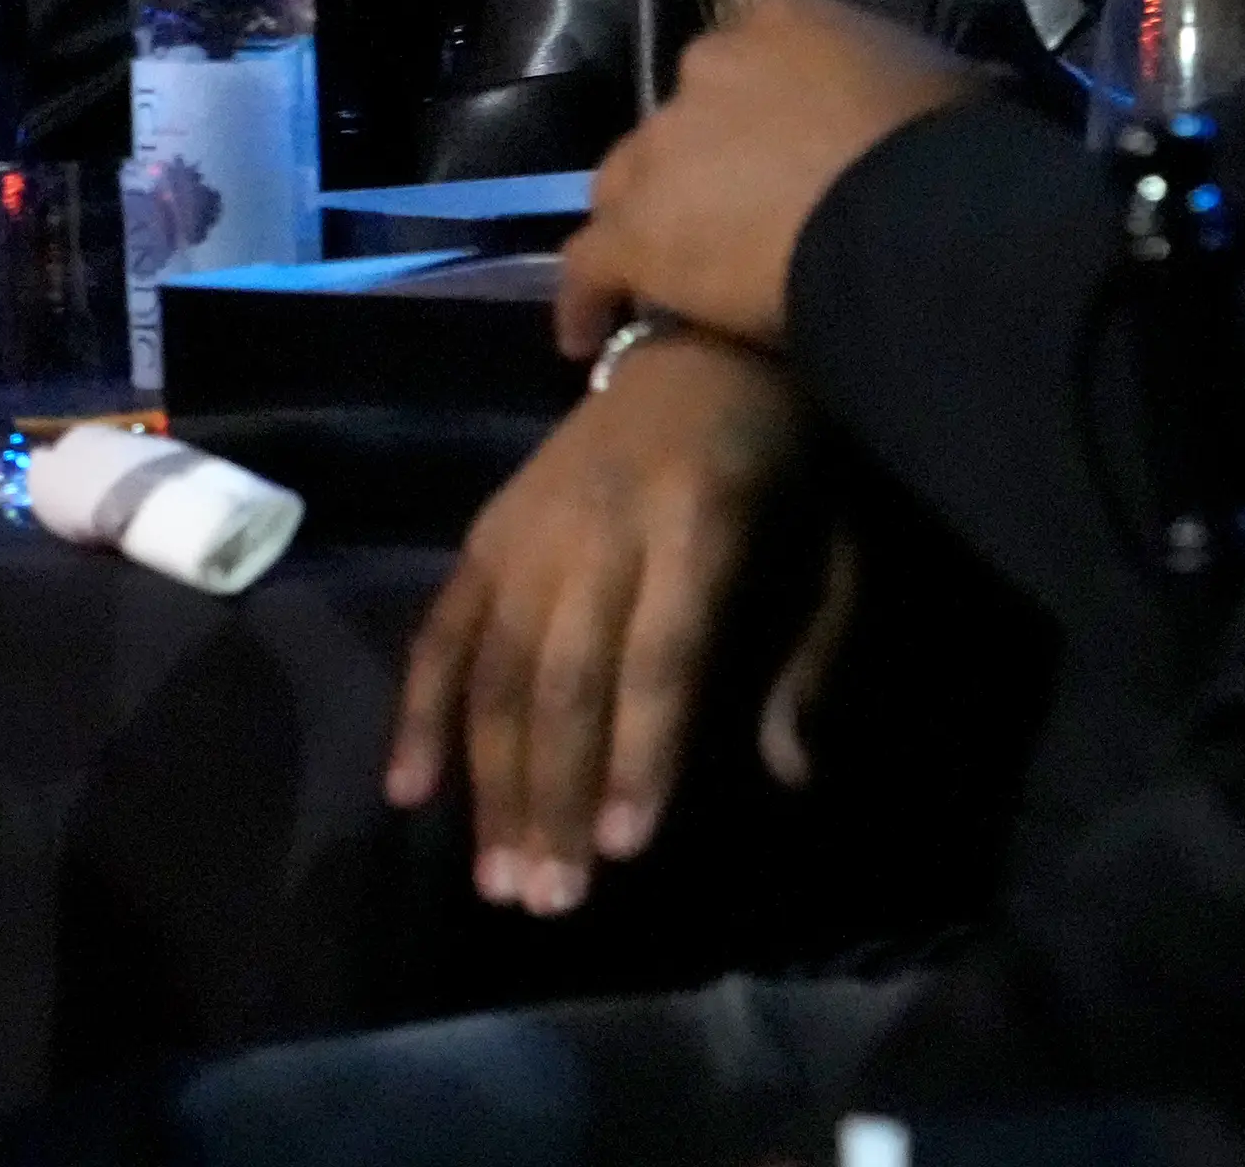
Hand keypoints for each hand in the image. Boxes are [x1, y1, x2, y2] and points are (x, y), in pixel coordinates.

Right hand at [384, 336, 808, 911]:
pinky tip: (410, 789)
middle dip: (552, 795)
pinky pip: (440, 628)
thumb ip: (809, 657)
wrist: (705, 344)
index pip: (657, 657)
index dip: (639, 753)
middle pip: (561, 677)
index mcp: (693, 521)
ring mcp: (527, 527)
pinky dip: (420, 709)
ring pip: (494, 667)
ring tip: (500, 878)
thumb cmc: (789, 457)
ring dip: (491, 779)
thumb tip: (785, 773)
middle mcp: (594, 526)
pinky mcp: (486, 531)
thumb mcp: (834, 547)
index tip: (627, 850)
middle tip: (549, 900)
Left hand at [554, 0, 979, 357]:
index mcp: (783, 21)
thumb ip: (917, 83)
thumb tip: (946, 94)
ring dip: (642, 222)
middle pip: (682, 118)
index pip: (751, 51)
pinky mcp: (633, 230)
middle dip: (698, 163)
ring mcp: (660, 147)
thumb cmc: (949, 149)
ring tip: (662, 276)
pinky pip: (591, 267)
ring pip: (625, 184)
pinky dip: (587, 300)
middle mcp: (705, 67)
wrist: (910, 220)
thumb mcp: (950, 86)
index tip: (780, 145)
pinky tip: (586, 338)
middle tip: (731, 220)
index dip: (761, 106)